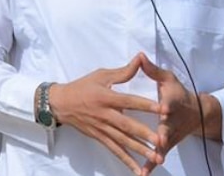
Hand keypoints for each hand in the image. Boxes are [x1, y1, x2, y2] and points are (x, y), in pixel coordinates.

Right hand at [49, 55, 165, 174]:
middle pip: (127, 125)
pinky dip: (126, 160)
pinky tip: (138, 169)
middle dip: (145, 134)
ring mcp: (101, 128)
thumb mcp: (101, 75)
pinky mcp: (99, 137)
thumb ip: (123, 72)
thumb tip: (140, 59)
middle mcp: (104, 114)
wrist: (60, 103)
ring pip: (123, 141)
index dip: (146, 105)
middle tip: (162, 140)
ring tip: (156, 157)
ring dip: (140, 150)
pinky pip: (114, 150)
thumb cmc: (82, 86)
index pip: (129, 101)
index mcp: (106, 97)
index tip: (163, 109)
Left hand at [138, 54, 203, 174]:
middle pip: (166, 129)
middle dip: (162, 135)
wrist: (196, 113)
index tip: (166, 109)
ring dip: (154, 155)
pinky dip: (150, 165)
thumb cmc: (178, 93)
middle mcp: (171, 122)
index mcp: (171, 103)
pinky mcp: (165, 145)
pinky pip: (156, 155)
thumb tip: (139, 55)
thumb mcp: (167, 79)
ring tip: (147, 166)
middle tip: (159, 142)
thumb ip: (151, 70)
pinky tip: (141, 174)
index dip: (167, 106)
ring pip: (161, 146)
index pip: (170, 104)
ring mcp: (169, 135)